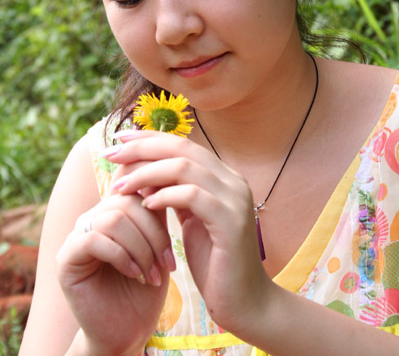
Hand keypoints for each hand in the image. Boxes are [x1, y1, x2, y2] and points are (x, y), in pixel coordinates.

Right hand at [56, 190, 173, 355]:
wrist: (128, 332)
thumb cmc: (146, 288)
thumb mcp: (158, 244)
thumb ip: (156, 212)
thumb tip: (167, 175)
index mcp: (114, 210)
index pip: (132, 184)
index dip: (157, 198)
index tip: (178, 223)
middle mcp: (93, 217)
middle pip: (127, 201)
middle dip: (154, 232)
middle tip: (169, 262)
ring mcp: (77, 236)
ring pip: (113, 219)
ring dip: (141, 247)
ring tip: (153, 274)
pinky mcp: (66, 259)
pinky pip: (94, 240)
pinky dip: (121, 256)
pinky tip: (134, 274)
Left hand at [107, 131, 271, 336]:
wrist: (245, 303)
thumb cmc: (214, 263)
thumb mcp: (191, 221)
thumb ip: (176, 195)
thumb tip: (144, 174)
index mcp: (224, 177)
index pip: (183, 144)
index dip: (150, 138)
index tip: (119, 139)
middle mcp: (232, 181)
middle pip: (183, 148)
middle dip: (143, 147)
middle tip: (111, 154)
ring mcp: (235, 199)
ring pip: (184, 167)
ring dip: (146, 173)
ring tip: (121, 186)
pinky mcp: (231, 221)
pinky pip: (191, 196)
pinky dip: (164, 196)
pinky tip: (145, 205)